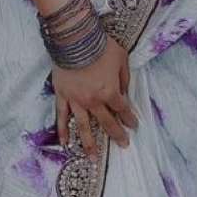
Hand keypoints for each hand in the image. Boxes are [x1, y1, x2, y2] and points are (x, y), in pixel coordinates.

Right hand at [53, 35, 137, 159]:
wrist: (75, 39)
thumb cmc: (100, 46)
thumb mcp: (121, 59)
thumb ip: (124, 78)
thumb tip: (124, 91)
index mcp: (109, 92)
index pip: (122, 110)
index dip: (130, 118)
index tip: (134, 125)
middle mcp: (93, 101)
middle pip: (106, 123)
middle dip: (116, 134)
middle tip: (123, 145)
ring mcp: (76, 101)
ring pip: (83, 127)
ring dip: (89, 143)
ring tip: (93, 158)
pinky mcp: (62, 96)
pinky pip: (62, 117)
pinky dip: (63, 130)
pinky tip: (66, 143)